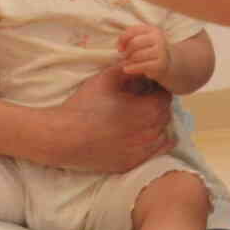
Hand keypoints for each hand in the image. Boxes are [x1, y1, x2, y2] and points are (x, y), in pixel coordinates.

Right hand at [45, 65, 172, 172]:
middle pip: (165, 115)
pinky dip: (153, 142)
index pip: (166, 96)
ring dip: (156, 124)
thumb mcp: (106, 79)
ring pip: (162, 134)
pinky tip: (141, 135)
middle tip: (142, 101)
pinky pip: (154, 152)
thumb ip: (128, 70)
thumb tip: (140, 66)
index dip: (157, 90)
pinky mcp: (133, 163)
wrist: (63, 137)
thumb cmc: (84, 106)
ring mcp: (143, 151)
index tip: (147, 88)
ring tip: (139, 118)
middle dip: (156, 105)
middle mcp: (151, 132)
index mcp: (149, 110)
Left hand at [117, 24, 172, 85]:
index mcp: (152, 30)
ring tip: (128, 62)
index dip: (122, 39)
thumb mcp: (142, 39)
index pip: (132, 31)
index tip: (120, 47)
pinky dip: (131, 68)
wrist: (166, 62)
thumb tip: (120, 47)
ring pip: (136, 55)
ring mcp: (161, 51)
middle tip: (125, 56)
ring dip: (128, 60)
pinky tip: (127, 69)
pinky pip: (141, 66)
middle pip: (134, 44)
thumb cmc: (149, 49)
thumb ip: (129, 37)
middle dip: (126, 51)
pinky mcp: (160, 64)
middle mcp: (158, 38)